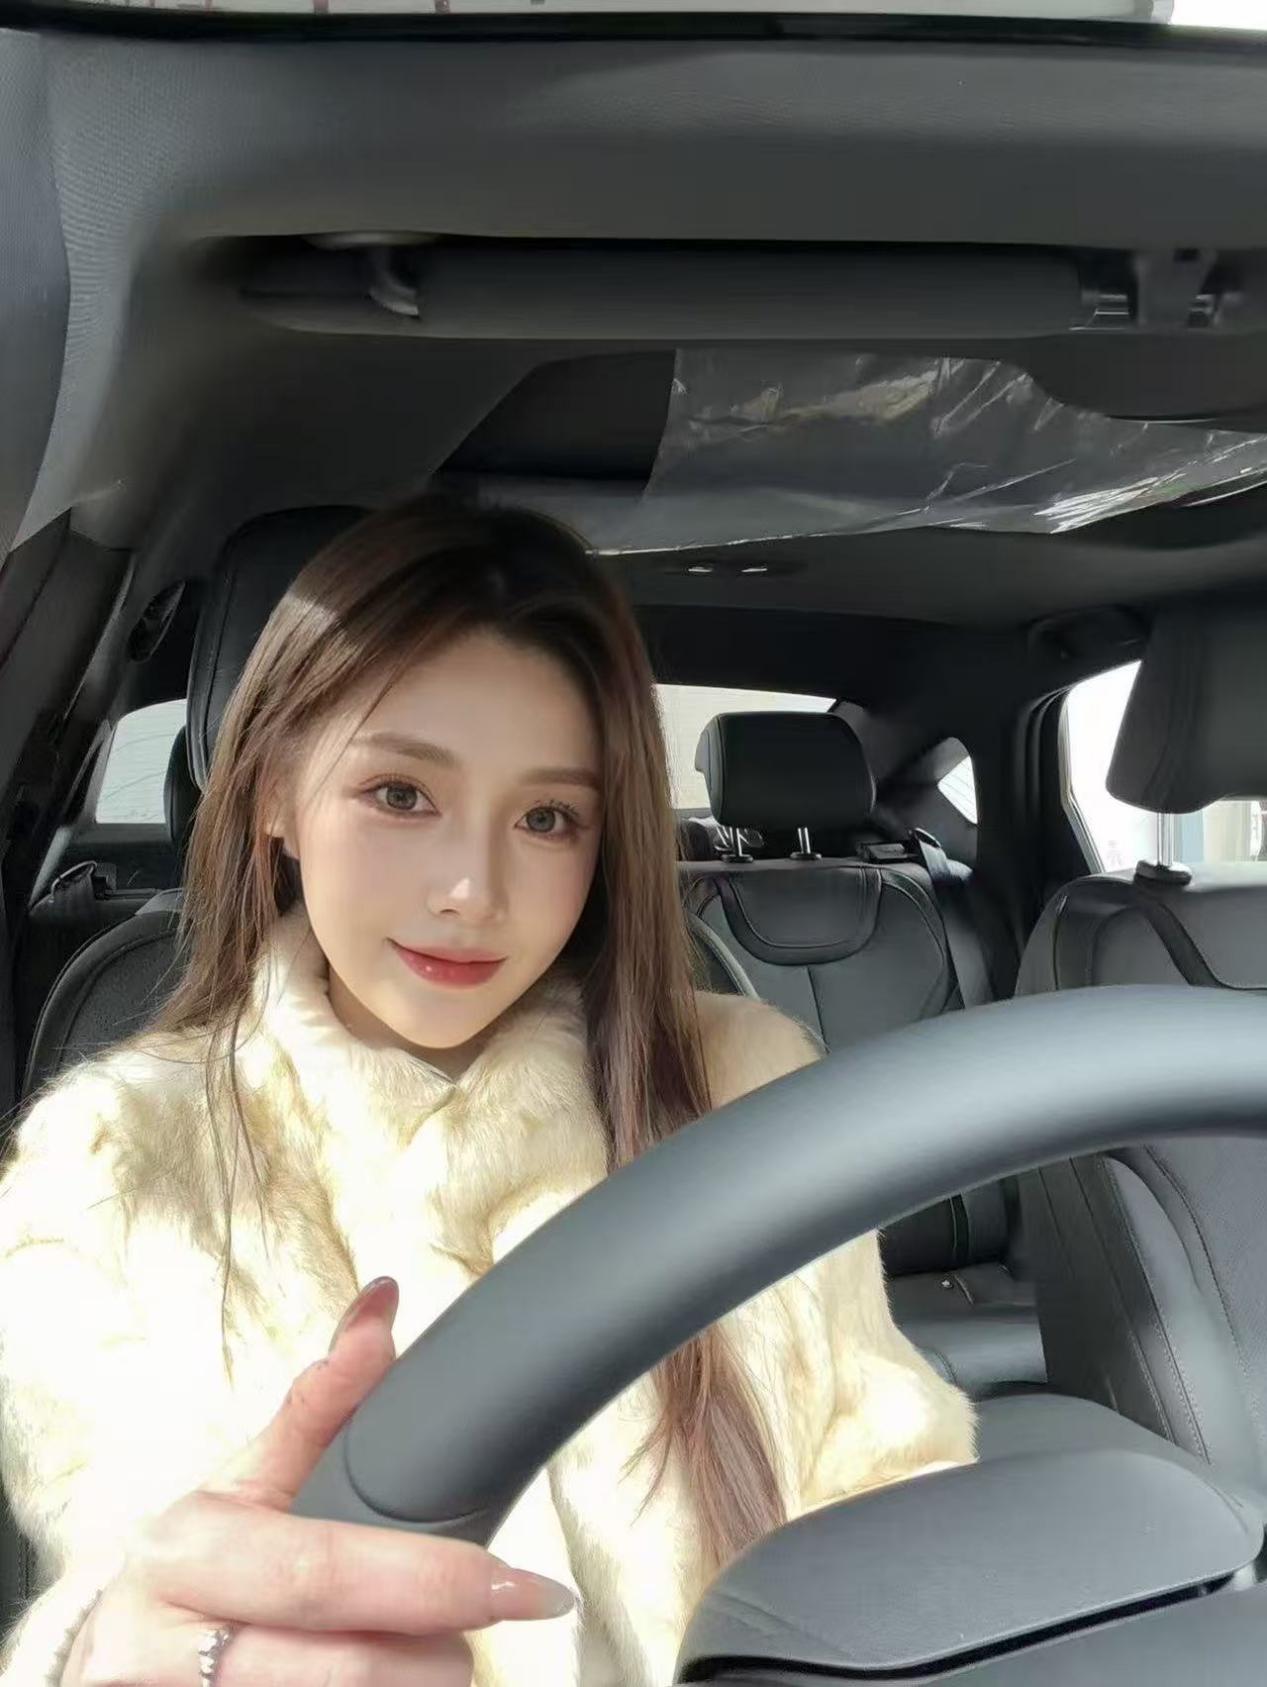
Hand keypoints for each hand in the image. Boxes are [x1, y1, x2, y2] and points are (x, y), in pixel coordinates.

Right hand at [60, 1277, 572, 1684]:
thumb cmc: (197, 1565)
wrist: (114, 1658)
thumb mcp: (244, 1482)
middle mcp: (167, 1648)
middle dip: (436, 1652)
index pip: (324, 1572)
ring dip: (412, 1684)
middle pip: (345, 1668)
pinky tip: (397, 1682)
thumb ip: (320, 1403)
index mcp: (187, 1553)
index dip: (434, 1581)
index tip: (526, 1588)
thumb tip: (382, 1307)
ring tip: (434, 1654)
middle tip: (480, 1622)